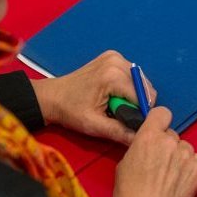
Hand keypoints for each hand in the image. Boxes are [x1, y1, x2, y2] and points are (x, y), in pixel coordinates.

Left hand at [30, 50, 157, 144]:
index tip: (127, 120)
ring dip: (133, 95)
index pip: (145, 96)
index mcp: (113, 76)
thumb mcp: (94, 125)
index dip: (140, 112)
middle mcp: (117, 61)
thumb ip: (119, 132)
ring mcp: (115, 56)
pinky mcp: (113, 57)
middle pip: (145, 87)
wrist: (52, 97)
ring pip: (140, 81)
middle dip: (136, 102)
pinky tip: (113, 93)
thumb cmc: (70, 111)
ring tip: (114, 103)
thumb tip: (140, 139)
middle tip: (117, 111)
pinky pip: (132, 75)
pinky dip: (127, 86)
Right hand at [113, 107, 196, 196]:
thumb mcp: (123, 165)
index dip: (159, 122)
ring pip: (186, 148)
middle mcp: (170, 142)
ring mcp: (186, 156)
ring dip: (179, 158)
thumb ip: (138, 148)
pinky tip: (180, 182)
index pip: (162, 113)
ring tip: (169, 177)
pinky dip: (191, 169)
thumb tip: (146, 146)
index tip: (157, 131)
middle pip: (173, 135)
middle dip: (167, 146)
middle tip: (159, 164)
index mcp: (148, 137)